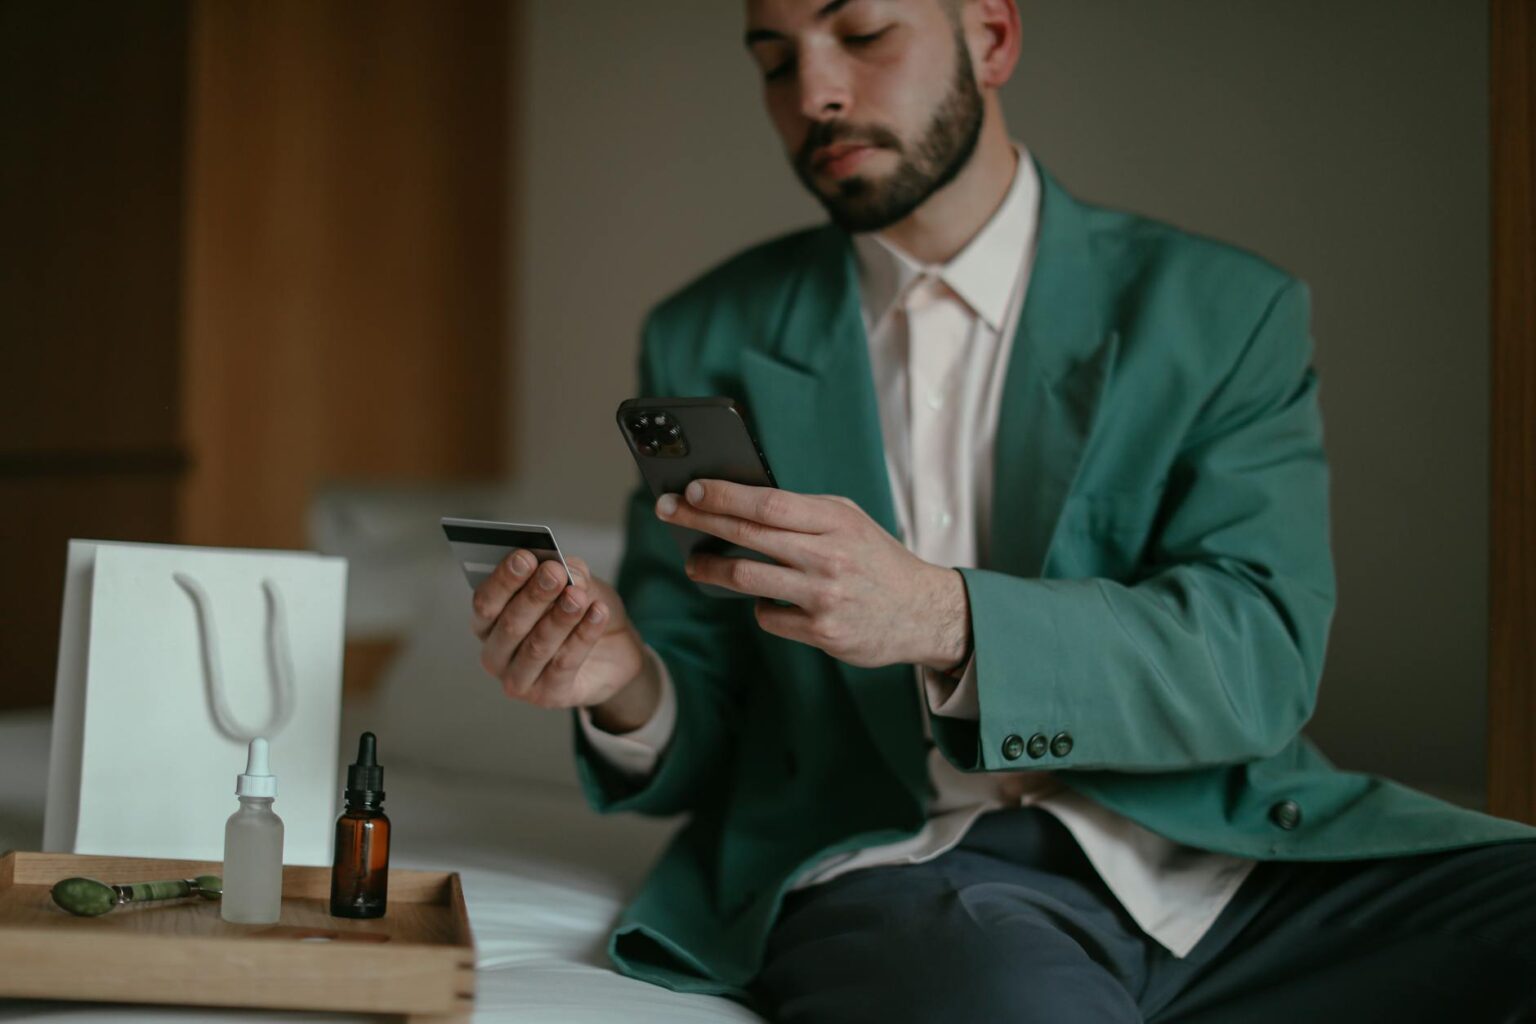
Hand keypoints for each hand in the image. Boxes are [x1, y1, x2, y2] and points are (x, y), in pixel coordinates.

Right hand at [470, 552, 654, 724]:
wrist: (614, 650)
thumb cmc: (582, 611)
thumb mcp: (580, 582)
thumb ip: (570, 572)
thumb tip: (565, 569)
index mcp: (489, 621)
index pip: (485, 602)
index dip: (504, 580)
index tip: (524, 557)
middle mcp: (496, 652)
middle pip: (509, 624)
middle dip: (534, 596)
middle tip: (554, 573)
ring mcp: (518, 679)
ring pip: (536, 646)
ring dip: (559, 618)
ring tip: (578, 595)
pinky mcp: (547, 696)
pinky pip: (563, 664)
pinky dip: (582, 636)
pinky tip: (597, 613)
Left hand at [657, 480, 970, 670]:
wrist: (922, 612)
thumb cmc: (875, 558)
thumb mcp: (848, 522)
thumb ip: (803, 512)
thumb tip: (739, 500)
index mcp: (836, 520)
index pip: (769, 502)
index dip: (725, 495)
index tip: (692, 489)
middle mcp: (829, 557)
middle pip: (748, 536)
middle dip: (700, 521)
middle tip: (668, 512)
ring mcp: (823, 597)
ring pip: (746, 579)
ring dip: (710, 569)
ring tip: (695, 562)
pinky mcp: (821, 633)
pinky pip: (768, 616)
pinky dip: (760, 606)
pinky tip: (769, 600)